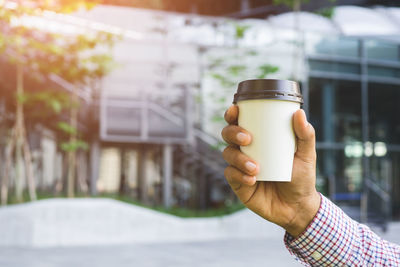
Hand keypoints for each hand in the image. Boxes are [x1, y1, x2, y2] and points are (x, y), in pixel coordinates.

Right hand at [221, 105, 320, 236]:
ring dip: (238, 158)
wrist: (297, 207)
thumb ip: (306, 135)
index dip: (233, 113)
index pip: (241, 121)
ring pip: (228, 154)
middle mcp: (246, 150)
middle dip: (233, 133)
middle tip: (247, 139)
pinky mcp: (238, 183)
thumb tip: (299, 113)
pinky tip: (252, 179)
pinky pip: (230, 175)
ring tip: (255, 167)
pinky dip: (239, 175)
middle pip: (228, 134)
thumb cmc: (301, 178)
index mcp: (259, 138)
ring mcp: (240, 166)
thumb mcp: (306, 155)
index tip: (236, 110)